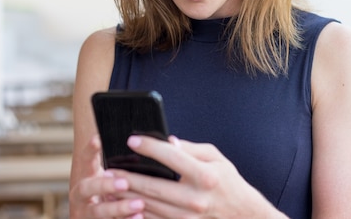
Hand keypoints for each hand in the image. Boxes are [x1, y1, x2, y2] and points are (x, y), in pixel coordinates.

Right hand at [69, 134, 145, 218]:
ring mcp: (85, 214)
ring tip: (139, 204)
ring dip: (118, 208)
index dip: (90, 150)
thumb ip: (127, 162)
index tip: (98, 139)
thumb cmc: (110, 190)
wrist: (95, 217)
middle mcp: (81, 196)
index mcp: (86, 176)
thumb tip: (166, 142)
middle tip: (124, 182)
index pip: (85, 160)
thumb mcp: (113, 175)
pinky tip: (139, 217)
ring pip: (97, 212)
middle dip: (105, 185)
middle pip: (86, 188)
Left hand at [112, 135, 287, 218]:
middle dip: (128, 176)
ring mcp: (188, 216)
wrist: (241, 214)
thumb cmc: (228, 181)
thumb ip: (191, 149)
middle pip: (154, 186)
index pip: (171, 157)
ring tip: (110, 185)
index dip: (149, 147)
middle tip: (109, 168)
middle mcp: (195, 197)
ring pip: (149, 205)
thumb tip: (167, 141)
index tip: (131, 140)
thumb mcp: (216, 158)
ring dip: (127, 195)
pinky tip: (123, 203)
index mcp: (205, 175)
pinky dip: (137, 211)